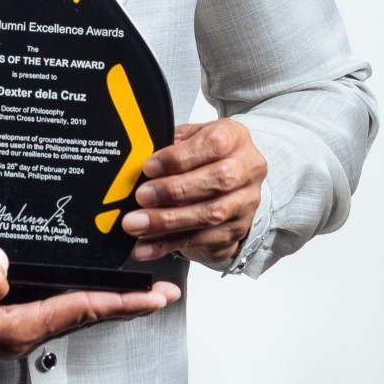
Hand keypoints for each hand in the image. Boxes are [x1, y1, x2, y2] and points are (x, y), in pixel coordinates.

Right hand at [0, 246, 180, 359]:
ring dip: (102, 297)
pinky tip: (76, 278)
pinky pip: (44, 299)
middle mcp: (14, 330)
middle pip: (82, 313)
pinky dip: (71, 289)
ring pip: (67, 307)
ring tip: (132, 285)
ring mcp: (4, 322)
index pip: (79, 311)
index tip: (156, 297)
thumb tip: (4, 264)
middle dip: (124, 303)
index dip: (121, 303)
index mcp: (10, 330)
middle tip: (162, 292)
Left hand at [121, 119, 267, 268]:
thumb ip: (170, 145)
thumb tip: (136, 160)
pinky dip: (169, 243)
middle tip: (142, 197)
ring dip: (168, 221)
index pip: (214, 144)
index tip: (149, 167)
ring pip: (209, 214)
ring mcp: (246, 202)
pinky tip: (146, 245)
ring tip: (137, 224)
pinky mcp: (236, 230)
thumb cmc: (205, 156)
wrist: (230, 186)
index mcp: (235, 138)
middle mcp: (247, 169)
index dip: (180, 157)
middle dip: (173, 191)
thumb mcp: (189, 140)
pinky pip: (201, 239)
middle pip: (217, 180)